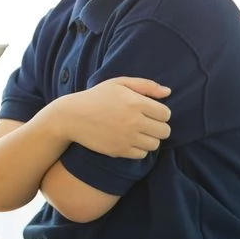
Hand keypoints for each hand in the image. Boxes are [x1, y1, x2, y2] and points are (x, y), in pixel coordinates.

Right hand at [53, 76, 171, 158]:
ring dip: (149, 139)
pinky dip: (138, 148)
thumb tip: (168, 92)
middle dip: (158, 127)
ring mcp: (127, 138)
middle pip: (164, 131)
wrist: (71, 116)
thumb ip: (145, 85)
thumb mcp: (118, 84)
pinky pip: (142, 154)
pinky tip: (128, 139)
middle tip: (145, 123)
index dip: (160, 113)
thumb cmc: (96, 97)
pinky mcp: (120, 151)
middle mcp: (134, 121)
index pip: (166, 114)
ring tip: (137, 132)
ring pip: (155, 144)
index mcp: (135, 103)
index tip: (149, 112)